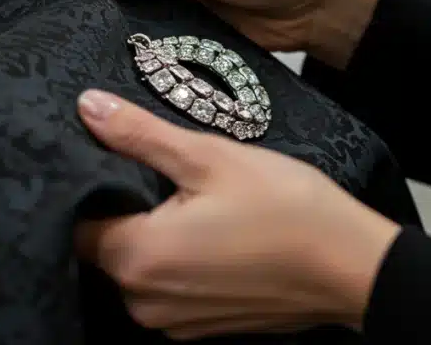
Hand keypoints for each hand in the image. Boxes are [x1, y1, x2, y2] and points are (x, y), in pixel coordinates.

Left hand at [74, 91, 400, 339]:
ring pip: (141, 270)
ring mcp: (175, 323)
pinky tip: (221, 234)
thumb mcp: (210, 156)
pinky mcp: (204, 328)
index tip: (124, 160)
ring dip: (159, 238)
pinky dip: (186, 263)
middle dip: (131, 212)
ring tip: (203, 204)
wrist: (352, 266)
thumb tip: (88, 107)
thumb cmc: (287, 209)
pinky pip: (173, 290)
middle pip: (107, 248)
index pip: (78, 223)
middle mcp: (144, 302)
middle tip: (174, 176)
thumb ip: (140, 134)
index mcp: (136, 258)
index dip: (94, 187)